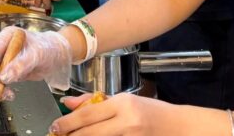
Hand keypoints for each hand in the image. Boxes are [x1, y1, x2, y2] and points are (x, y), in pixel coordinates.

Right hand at [0, 26, 71, 100]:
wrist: (55, 56)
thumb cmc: (47, 48)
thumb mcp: (37, 54)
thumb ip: (21, 64)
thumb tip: (4, 77)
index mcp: (6, 36)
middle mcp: (1, 47)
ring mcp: (3, 59)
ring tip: (7, 94)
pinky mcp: (6, 71)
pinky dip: (1, 90)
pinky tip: (9, 94)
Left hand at [50, 93, 173, 134]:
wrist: (179, 128)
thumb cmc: (151, 111)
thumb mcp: (123, 100)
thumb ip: (95, 101)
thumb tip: (69, 102)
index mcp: (123, 104)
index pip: (88, 114)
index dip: (68, 122)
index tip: (54, 126)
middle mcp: (126, 122)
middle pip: (90, 132)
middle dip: (70, 135)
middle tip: (57, 135)